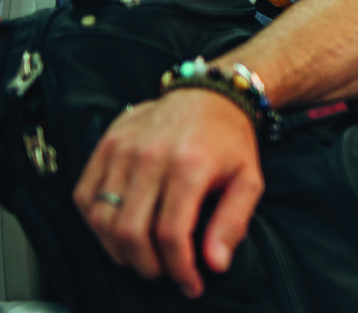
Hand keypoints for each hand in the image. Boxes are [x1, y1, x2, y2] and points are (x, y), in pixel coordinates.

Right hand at [72, 89, 262, 298]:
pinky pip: (85, 197)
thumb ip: (233, 222)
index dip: (179, 269)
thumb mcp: (248, 179)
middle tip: (165, 273)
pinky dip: (97, 224)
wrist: (209, 94)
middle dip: (148, 266)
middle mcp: (150, 157)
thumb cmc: (229, 139)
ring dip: (119, 251)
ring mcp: (122, 150)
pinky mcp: (105, 146)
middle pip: (131, 233)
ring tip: (143, 257)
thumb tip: (215, 264)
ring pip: (103, 220)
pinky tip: (120, 231)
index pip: (171, 235)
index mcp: (189, 166)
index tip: (190, 285)